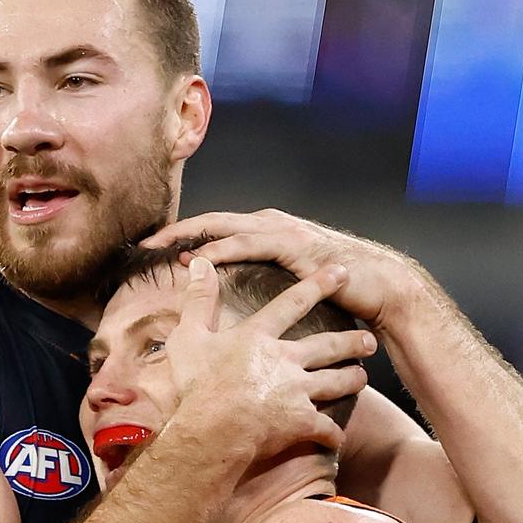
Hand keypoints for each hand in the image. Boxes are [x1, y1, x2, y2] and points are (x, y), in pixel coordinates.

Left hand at [143, 209, 421, 332]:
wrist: (382, 288)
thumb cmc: (336, 290)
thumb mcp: (289, 285)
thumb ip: (262, 282)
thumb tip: (232, 300)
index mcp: (265, 231)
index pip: (214, 230)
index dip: (182, 237)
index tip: (151, 250)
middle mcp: (270, 224)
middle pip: (210, 223)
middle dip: (174, 231)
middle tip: (141, 244)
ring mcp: (282, 231)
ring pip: (224, 227)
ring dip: (189, 236)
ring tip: (159, 247)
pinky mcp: (294, 245)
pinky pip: (249, 244)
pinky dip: (221, 250)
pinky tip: (199, 260)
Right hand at [164, 257, 375, 460]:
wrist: (211, 431)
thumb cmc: (196, 385)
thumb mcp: (188, 337)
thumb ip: (198, 299)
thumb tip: (200, 262)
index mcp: (258, 336)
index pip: (293, 303)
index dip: (318, 285)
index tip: (340, 273)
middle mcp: (285, 360)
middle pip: (327, 346)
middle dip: (351, 341)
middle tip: (370, 340)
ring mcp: (297, 391)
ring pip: (335, 382)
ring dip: (351, 379)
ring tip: (363, 377)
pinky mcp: (301, 422)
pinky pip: (325, 427)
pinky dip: (332, 433)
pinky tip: (337, 437)